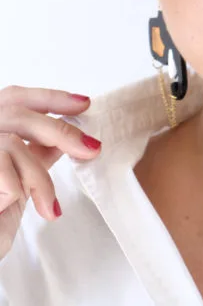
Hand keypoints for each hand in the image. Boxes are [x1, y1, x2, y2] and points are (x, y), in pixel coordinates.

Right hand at [0, 85, 100, 259]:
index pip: (13, 97)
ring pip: (12, 145)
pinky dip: (18, 191)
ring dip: (39, 178)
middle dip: (60, 130)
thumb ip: (34, 153)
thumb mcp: (17, 180)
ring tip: (49, 207)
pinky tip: (18, 209)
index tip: (83, 104)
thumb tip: (66, 136)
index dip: (49, 97)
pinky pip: (5, 174)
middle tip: (90, 148)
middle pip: (16, 112)